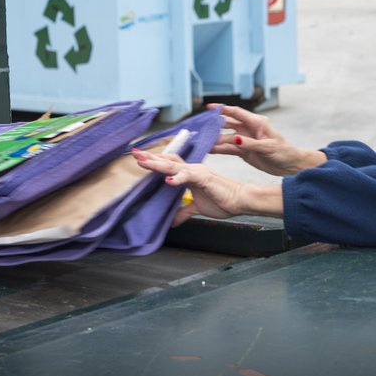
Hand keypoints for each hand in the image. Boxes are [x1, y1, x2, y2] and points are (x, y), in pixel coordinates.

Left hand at [131, 148, 281, 224]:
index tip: (139, 158)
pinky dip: (178, 178)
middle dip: (151, 158)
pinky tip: (168, 181)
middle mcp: (193, 169)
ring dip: (158, 164)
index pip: (169, 164)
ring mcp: (198, 172)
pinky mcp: (205, 178)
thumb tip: (171, 221)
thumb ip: (184, 211)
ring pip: (174, 166)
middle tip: (135, 154)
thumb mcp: (197, 208)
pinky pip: (189, 176)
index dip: (154, 161)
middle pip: (168, 160)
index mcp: (190, 174)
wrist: (240, 201)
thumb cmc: (223, 201)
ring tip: (144, 162)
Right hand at [208, 104, 326, 175]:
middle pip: (227, 124)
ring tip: (202, 142)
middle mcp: (248, 129)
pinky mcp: (243, 151)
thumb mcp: (268, 147)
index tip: (208, 107)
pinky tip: (209, 150)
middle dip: (214, 125)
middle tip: (200, 127)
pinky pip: (228, 149)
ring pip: (226, 138)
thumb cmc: (284, 152)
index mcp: (256, 123)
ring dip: (215, 140)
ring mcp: (245, 140)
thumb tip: (234, 139)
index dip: (222, 109)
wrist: (290, 165)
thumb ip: (250, 143)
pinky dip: (219, 149)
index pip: (236, 112)